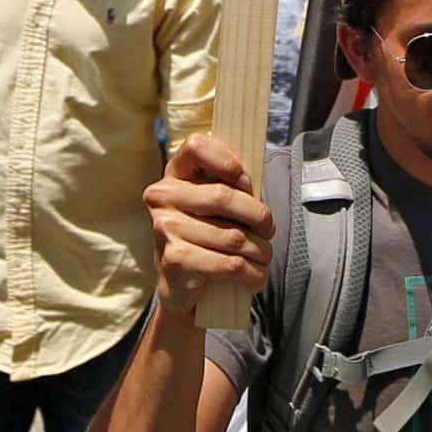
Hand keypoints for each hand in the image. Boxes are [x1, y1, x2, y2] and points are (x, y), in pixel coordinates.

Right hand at [144, 133, 272, 317]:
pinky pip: (230, 264)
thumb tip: (252, 184)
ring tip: (264, 255)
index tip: (245, 181)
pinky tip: (255, 275)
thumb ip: (228, 185)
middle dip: (258, 216)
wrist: (177, 285)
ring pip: (233, 236)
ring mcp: (166, 228)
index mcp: (174, 175)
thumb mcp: (211, 204)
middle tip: (268, 229)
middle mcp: (163, 198)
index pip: (196, 146)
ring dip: (260, 250)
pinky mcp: (176, 260)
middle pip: (224, 196)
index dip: (226, 158)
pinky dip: (252, 273)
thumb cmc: (203, 235)